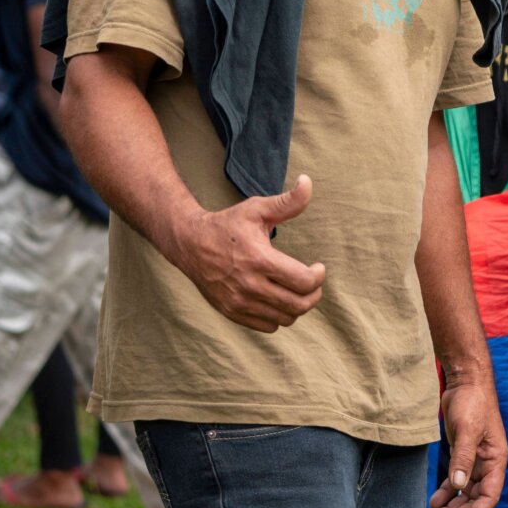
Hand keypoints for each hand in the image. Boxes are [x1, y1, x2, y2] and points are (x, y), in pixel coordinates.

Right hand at [171, 175, 326, 333]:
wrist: (189, 244)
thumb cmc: (227, 224)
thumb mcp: (257, 208)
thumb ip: (287, 201)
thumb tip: (308, 181)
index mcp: (259, 260)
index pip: (303, 282)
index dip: (318, 276)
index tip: (318, 267)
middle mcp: (249, 285)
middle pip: (298, 305)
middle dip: (314, 295)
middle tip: (313, 282)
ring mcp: (238, 302)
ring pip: (284, 318)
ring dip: (298, 306)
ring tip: (297, 290)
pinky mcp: (231, 312)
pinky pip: (268, 326)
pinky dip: (279, 316)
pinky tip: (279, 299)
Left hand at [430, 369, 506, 507]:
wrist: (465, 381)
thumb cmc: (473, 402)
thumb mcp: (468, 430)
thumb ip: (464, 458)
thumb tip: (459, 486)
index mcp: (496, 459)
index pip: (490, 495)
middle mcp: (487, 463)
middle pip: (476, 498)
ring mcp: (475, 460)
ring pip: (465, 492)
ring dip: (453, 507)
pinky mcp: (462, 455)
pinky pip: (456, 480)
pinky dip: (447, 493)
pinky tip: (435, 502)